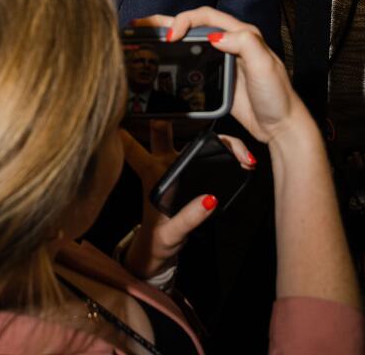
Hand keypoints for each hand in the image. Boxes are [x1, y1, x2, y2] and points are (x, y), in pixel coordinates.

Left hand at [120, 122, 254, 279]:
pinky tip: (241, 159)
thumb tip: (209, 200)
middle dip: (172, 121)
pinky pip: (207, 156)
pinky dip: (225, 152)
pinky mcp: (192, 173)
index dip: (128, 133)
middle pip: (163, 133)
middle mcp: (162, 166)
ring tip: (240, 153)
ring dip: (214, 139)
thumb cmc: (159, 237)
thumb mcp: (172, 233)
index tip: (123, 118)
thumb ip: (189, 218)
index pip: (134, 150)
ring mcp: (177, 167)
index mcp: (151, 177)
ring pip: (191, 141)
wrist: (161, 246)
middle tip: (194, 118)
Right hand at [136, 8, 312, 143]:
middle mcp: (231, 43)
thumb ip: (244, 44)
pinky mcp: (216, 77)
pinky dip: (173, 58)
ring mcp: (222, 60)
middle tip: (141, 26)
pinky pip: (191, 61)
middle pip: (193, 25)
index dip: (185, 20)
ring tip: (142, 37)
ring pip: (189, 42)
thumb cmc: (277, 96)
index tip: (171, 35)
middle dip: (166, 22)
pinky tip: (159, 61)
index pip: (206, 16)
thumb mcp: (264, 65)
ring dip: (166, 37)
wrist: (280, 127)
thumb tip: (215, 36)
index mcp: (242, 34)